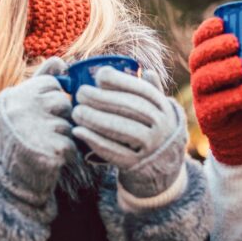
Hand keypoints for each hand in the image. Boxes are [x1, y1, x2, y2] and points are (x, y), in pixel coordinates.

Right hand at [0, 57, 75, 206]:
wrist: (5, 180)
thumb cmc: (17, 138)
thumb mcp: (21, 105)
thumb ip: (40, 81)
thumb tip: (60, 60)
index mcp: (13, 96)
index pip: (51, 83)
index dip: (52, 99)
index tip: (40, 114)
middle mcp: (20, 109)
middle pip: (63, 102)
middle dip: (60, 118)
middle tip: (43, 132)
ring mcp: (34, 129)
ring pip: (68, 123)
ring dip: (63, 136)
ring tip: (44, 145)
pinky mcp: (49, 150)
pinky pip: (72, 144)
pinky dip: (67, 153)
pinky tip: (50, 158)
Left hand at [72, 68, 185, 197]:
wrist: (162, 169)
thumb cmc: (153, 132)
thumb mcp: (158, 113)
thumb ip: (151, 92)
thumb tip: (146, 70)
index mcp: (165, 109)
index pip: (143, 91)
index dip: (120, 81)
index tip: (99, 76)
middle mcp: (162, 127)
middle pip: (130, 108)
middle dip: (102, 99)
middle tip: (80, 93)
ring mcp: (151, 147)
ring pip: (122, 129)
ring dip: (96, 119)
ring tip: (76, 112)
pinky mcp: (136, 165)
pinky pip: (114, 152)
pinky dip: (94, 141)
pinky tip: (79, 132)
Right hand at [189, 17, 241, 165]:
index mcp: (212, 61)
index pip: (200, 41)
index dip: (207, 30)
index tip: (222, 23)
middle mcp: (202, 77)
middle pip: (198, 58)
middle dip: (214, 47)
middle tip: (235, 43)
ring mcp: (203, 98)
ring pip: (203, 79)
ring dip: (221, 70)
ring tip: (241, 66)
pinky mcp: (209, 118)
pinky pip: (215, 106)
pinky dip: (232, 97)